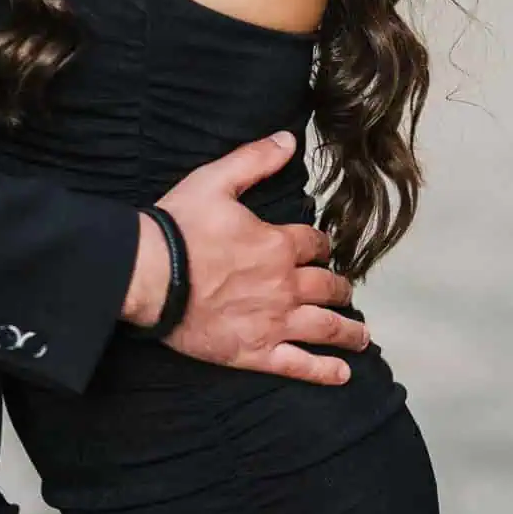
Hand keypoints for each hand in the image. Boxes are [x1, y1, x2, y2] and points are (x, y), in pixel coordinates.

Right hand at [124, 134, 364, 384]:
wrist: (151, 275)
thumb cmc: (180, 227)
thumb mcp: (215, 181)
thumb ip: (254, 159)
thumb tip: (288, 139)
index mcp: (278, 245)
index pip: (314, 244)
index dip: (321, 245)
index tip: (322, 249)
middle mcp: (285, 285)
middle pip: (327, 287)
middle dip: (340, 288)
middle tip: (345, 292)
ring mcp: (273, 322)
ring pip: (324, 327)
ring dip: (349, 331)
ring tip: (361, 336)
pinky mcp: (255, 352)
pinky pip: (299, 365)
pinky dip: (324, 370)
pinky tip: (342, 374)